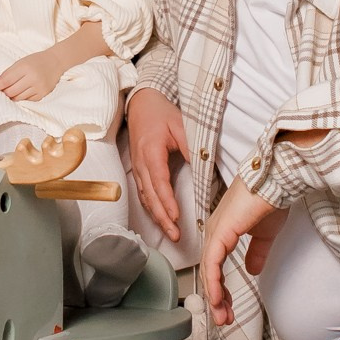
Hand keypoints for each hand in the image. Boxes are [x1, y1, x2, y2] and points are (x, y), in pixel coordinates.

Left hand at [0, 45, 62, 104]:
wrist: (55, 62)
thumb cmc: (35, 61)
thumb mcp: (20, 63)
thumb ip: (7, 74)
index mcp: (25, 68)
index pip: (6, 81)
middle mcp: (33, 78)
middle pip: (11, 92)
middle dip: (4, 92)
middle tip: (2, 90)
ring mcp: (39, 88)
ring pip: (18, 98)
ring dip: (12, 96)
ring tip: (12, 90)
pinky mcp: (43, 94)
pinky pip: (27, 100)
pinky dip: (22, 97)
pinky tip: (23, 91)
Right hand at [126, 86, 188, 241]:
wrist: (141, 104)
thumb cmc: (160, 113)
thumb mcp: (180, 125)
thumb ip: (190, 146)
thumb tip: (201, 167)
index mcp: (151, 152)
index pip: (159, 182)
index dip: (167, 201)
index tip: (176, 216)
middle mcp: (141, 163)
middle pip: (151, 197)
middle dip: (162, 218)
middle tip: (175, 235)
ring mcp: (138, 168)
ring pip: (146, 198)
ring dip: (157, 217)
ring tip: (170, 233)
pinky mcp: (139, 170)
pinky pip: (144, 194)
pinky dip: (152, 209)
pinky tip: (160, 219)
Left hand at [201, 175, 280, 327]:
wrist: (277, 182)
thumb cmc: (271, 200)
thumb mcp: (264, 234)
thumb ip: (256, 252)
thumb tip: (251, 270)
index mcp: (222, 231)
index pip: (215, 266)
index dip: (221, 290)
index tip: (228, 309)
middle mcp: (214, 232)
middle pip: (209, 272)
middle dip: (217, 299)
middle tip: (223, 319)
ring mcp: (216, 231)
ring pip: (209, 271)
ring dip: (215, 297)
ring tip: (222, 316)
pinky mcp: (221, 232)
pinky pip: (213, 263)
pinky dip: (214, 283)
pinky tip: (218, 299)